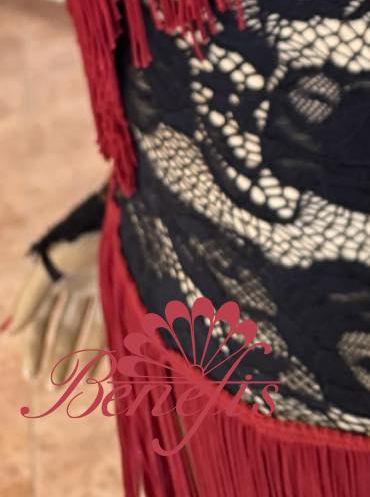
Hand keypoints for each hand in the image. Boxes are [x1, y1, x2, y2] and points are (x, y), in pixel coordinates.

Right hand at [2, 186, 107, 383]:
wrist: (127, 212)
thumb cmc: (86, 233)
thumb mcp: (53, 263)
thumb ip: (31, 296)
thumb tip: (11, 330)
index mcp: (56, 275)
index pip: (39, 319)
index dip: (33, 346)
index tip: (31, 374)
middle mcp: (78, 283)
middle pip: (63, 327)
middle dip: (56, 356)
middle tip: (51, 387)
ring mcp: (101, 287)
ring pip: (88, 329)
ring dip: (78, 357)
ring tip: (72, 385)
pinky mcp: (122, 289)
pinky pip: (112, 324)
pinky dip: (105, 348)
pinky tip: (99, 371)